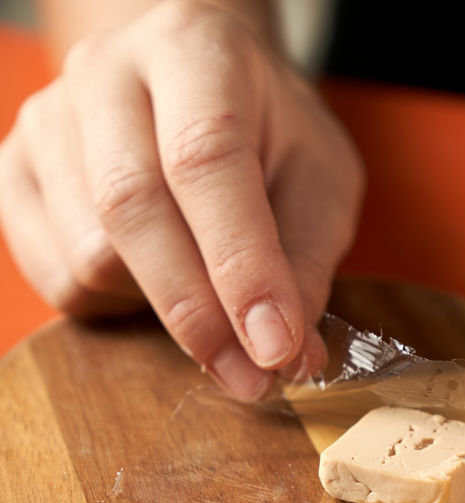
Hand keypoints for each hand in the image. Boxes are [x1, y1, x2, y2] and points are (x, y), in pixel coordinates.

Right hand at [0, 0, 363, 397]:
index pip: (205, 159)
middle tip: (252, 376)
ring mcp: (47, 122)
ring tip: (210, 298)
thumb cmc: (265, 136)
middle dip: (198, 313)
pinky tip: (155, 283)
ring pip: (90, 255)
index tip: (275, 347)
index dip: (241, 266)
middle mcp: (104, 71)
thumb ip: (306, 262)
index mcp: (193, 48)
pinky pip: (58, 281)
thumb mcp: (318, 181)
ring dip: (160, 310)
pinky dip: (116, 309)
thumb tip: (292, 355)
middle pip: (130, 208)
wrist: (192, 91)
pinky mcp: (16, 177)